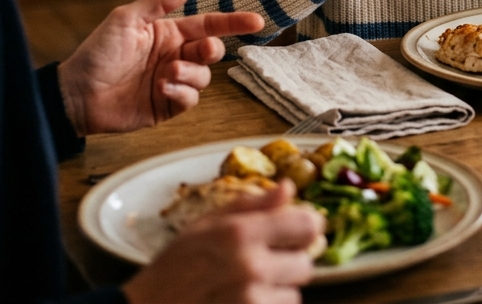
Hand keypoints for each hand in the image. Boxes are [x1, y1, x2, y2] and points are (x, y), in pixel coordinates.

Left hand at [57, 0, 264, 135]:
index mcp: (170, 33)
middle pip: (213, 51)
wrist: (76, 94)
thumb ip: (160, 2)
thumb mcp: (127, 19)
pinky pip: (190, 99)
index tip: (256, 20)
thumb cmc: (97, 52)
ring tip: (166, 74)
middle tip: (201, 50)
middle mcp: (176, 56)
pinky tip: (163, 89)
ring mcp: (172, 82)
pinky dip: (182, 92)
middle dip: (213, 50)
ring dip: (191, 74)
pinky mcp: (166, 107)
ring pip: (204, 77)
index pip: (209, 25)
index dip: (234, 22)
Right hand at [123, 180, 324, 303]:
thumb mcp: (206, 224)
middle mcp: (251, 268)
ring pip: (294, 296)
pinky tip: (245, 303)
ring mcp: (251, 302)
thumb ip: (252, 205)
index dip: (308, 226)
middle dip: (291, 263)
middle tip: (268, 262)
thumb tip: (288, 189)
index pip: (307, 225)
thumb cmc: (173, 268)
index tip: (301, 229)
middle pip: (306, 264)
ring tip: (249, 287)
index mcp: (240, 234)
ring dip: (278, 292)